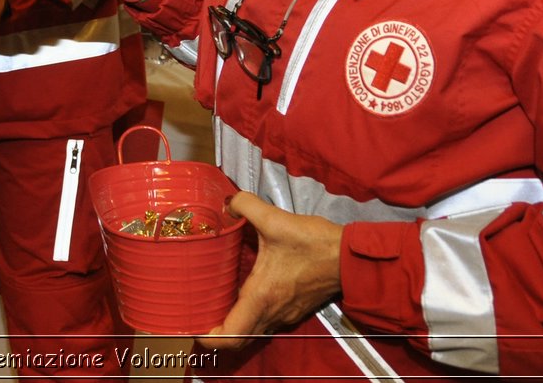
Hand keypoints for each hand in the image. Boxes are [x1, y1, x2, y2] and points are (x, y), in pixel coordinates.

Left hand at [197, 191, 343, 349]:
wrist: (350, 258)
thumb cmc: (314, 244)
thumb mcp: (275, 219)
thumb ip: (245, 205)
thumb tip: (227, 202)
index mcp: (262, 297)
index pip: (231, 334)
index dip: (209, 338)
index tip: (193, 329)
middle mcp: (272, 312)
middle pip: (239, 340)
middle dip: (217, 335)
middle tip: (199, 318)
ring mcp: (285, 314)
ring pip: (253, 332)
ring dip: (234, 327)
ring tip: (215, 308)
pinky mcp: (294, 310)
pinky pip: (265, 323)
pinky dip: (250, 319)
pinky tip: (242, 298)